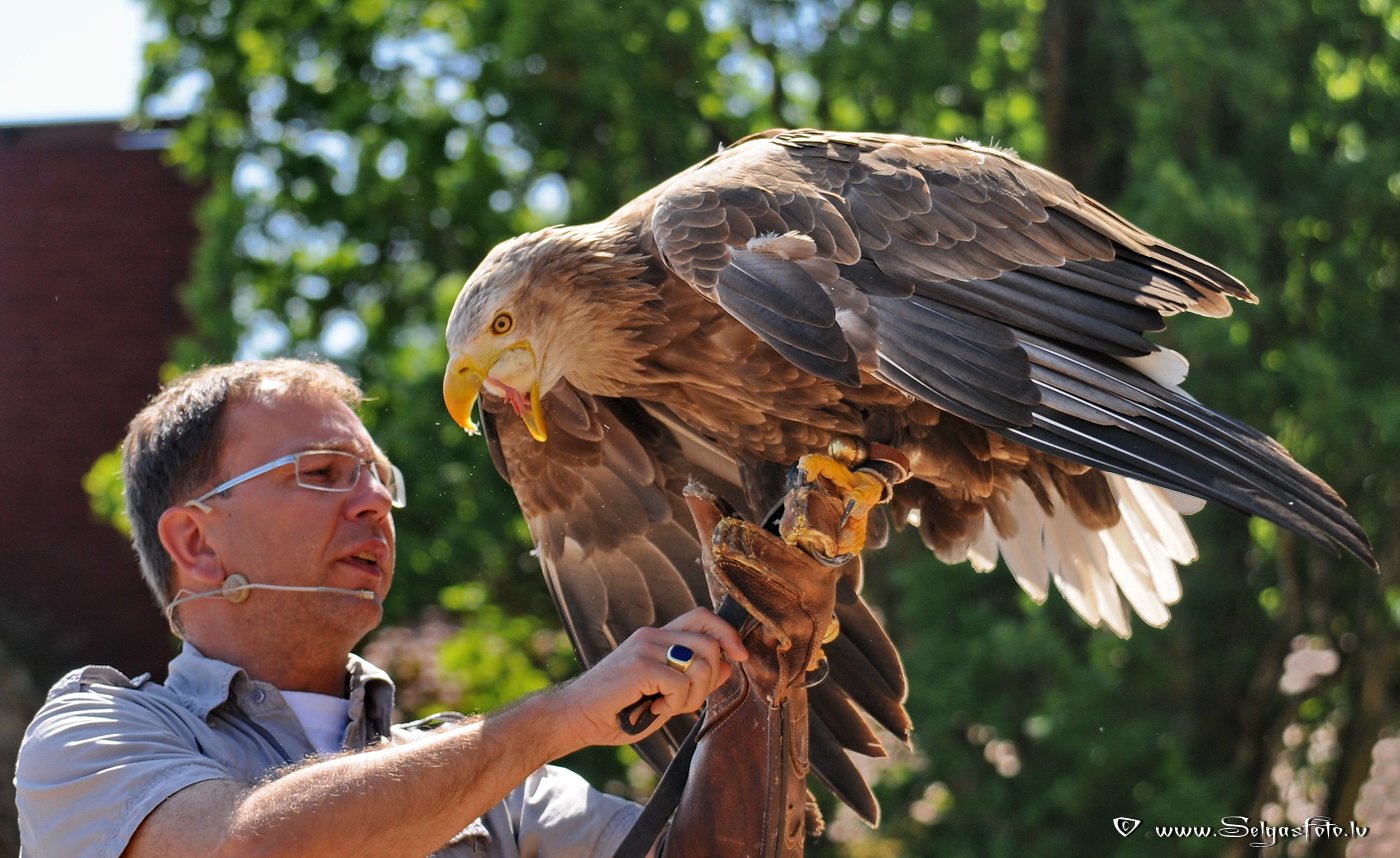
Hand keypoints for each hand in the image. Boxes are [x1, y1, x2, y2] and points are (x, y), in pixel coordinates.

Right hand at [547, 607, 748, 749]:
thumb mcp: (664, 696)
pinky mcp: (640, 665)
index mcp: (657, 637)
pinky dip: (674, 706)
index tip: (742, 658)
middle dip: (710, 681)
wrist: (573, 718)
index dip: (728, 634)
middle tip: (684, 702)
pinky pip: (681, 685)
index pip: (703, 617)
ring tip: (666, 707)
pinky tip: (653, 710)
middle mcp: (652, 635)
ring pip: (701, 665)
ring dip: (692, 697)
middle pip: (711, 644)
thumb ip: (693, 680)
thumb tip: (731, 666)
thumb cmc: (616, 711)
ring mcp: (645, 647)